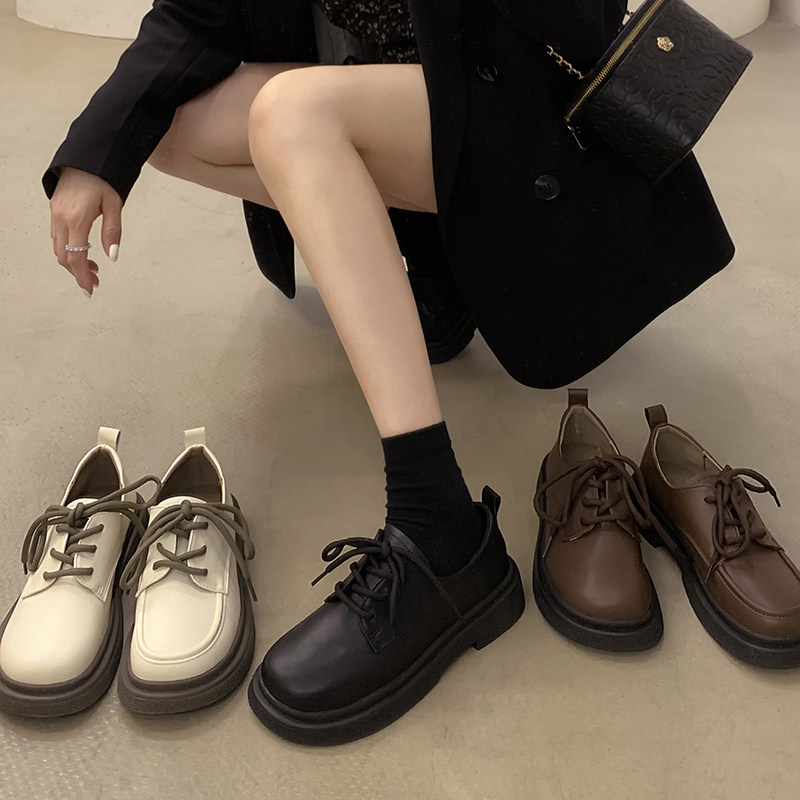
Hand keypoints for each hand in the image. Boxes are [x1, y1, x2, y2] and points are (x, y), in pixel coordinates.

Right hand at [50, 168, 122, 295]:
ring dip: (73, 262)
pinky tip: (82, 251)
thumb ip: (112, 232)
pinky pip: (56, 237)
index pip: (76, 257)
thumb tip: (111, 256)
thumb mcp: (114, 206)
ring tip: (93, 269)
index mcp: (77, 218)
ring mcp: (55, 214)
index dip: (82, 276)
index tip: (90, 289)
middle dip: (78, 273)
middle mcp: (61, 218)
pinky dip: (67, 249)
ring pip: (58, 248)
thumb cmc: (104, 179)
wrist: (88, 157)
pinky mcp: (54, 210)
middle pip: (63, 256)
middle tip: (95, 282)